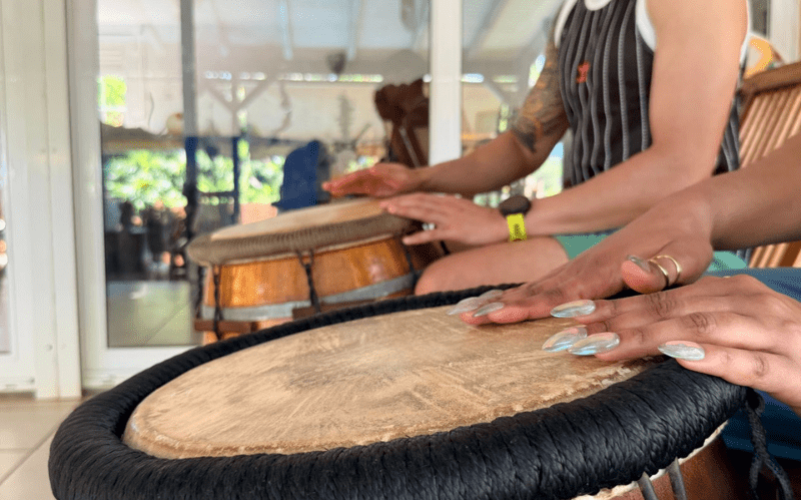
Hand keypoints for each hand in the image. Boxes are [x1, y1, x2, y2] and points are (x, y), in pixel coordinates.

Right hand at [322, 163, 420, 197]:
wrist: (415, 181)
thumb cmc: (407, 176)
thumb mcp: (399, 173)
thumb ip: (386, 171)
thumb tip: (371, 169)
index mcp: (375, 171)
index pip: (358, 176)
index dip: (347, 180)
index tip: (337, 184)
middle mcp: (371, 176)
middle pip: (352, 180)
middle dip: (339, 183)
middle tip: (325, 186)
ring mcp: (371, 183)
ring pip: (353, 185)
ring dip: (341, 187)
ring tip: (328, 189)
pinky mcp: (373, 189)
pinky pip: (358, 191)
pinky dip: (348, 192)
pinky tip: (339, 193)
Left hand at [380, 193, 507, 245]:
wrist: (500, 223)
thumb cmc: (483, 219)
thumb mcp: (463, 208)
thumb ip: (449, 208)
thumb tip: (437, 208)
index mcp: (448, 200)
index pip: (422, 196)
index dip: (405, 197)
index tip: (391, 198)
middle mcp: (447, 206)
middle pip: (418, 201)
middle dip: (399, 201)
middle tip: (381, 204)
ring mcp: (450, 218)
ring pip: (422, 212)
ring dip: (405, 211)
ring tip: (389, 211)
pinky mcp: (454, 231)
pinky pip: (433, 234)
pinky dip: (418, 236)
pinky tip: (407, 240)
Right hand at [458, 196, 715, 324]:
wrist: (681, 214)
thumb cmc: (688, 241)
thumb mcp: (688, 255)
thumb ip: (661, 268)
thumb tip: (631, 274)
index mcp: (608, 269)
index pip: (565, 292)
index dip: (534, 306)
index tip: (504, 315)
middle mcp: (586, 267)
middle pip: (538, 289)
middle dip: (503, 305)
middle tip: (469, 319)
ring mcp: (579, 268)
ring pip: (533, 286)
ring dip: (500, 301)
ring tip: (467, 313)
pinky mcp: (579, 272)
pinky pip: (541, 286)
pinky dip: (515, 296)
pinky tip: (495, 306)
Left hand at [570, 275, 800, 416]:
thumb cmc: (783, 352)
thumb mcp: (736, 330)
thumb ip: (694, 322)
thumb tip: (637, 330)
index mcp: (733, 292)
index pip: (662, 296)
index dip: (613, 306)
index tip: (569, 317)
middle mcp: (750, 303)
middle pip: (673, 308)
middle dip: (617, 321)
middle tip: (570, 334)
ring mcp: (773, 333)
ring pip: (701, 328)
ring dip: (649, 337)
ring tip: (606, 346)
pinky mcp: (791, 368)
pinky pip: (747, 363)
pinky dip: (711, 359)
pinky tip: (679, 358)